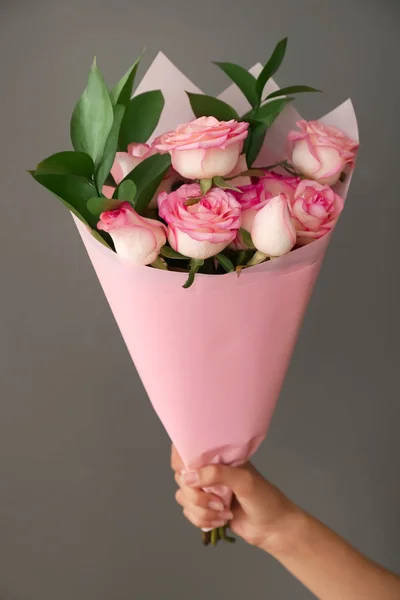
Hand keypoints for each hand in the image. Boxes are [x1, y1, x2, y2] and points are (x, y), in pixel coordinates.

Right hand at [171, 445, 302, 550]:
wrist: (273, 529)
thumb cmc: (264, 499)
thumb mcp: (243, 480)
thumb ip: (216, 474)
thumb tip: (187, 476)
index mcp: (218, 457)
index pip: (188, 450)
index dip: (181, 461)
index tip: (188, 475)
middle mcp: (209, 471)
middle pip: (182, 478)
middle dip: (197, 495)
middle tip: (219, 502)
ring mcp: (207, 490)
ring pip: (184, 498)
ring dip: (202, 511)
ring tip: (224, 512)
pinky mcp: (205, 509)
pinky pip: (189, 513)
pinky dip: (202, 520)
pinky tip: (221, 521)